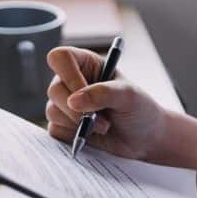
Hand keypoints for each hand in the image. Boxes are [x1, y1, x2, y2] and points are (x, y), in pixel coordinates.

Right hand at [45, 46, 167, 159]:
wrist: (144, 139)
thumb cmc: (139, 110)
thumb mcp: (128, 95)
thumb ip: (102, 93)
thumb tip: (73, 101)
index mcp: (86, 64)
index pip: (60, 58)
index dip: (68, 75)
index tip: (84, 94)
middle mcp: (71, 82)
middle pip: (54, 90)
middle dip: (77, 110)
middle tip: (103, 121)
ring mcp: (64, 104)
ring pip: (52, 112)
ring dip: (78, 124)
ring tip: (103, 128)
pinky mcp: (63, 126)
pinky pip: (55, 130)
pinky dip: (73, 136)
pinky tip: (91, 135)